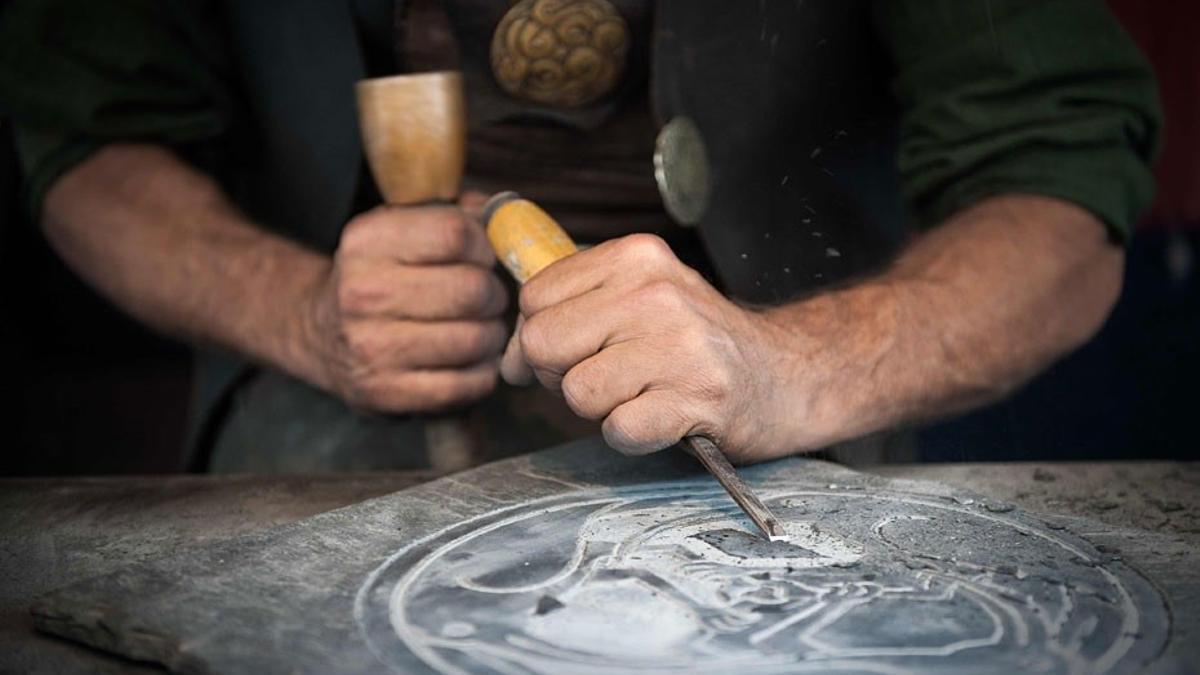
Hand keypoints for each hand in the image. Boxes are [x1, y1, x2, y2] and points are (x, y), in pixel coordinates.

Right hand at [299, 200, 508, 412]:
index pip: (455, 234)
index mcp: (367, 241)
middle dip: (494, 294)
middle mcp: (361, 292)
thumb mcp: (403, 229)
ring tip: (480, 328)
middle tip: (487, 299)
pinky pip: (467, 383)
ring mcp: (370, 346)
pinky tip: (470, 359)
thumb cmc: (382, 276)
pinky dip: (482, 372)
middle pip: (472, 289)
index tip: (482, 257)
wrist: (321, 334)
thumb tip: (509, 216)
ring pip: (475, 338)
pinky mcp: (385, 392)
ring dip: (492, 335)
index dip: (484, 246)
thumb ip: (458, 213)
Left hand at [501, 233, 804, 460]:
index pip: (534, 298)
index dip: (542, 337)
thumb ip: (567, 314)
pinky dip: (633, 435)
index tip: (579, 350)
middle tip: (611, 377)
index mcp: (636, 258)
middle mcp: (657, 293)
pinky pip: (619, 429)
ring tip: (645, 394)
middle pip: (543, 343)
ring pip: (577, 392)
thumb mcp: (637, 300)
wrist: (786, 376)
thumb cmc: (696, 343)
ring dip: (602, 408)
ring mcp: (681, 346)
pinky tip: (664, 418)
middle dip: (562, 374)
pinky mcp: (698, 399)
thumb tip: (509, 361)